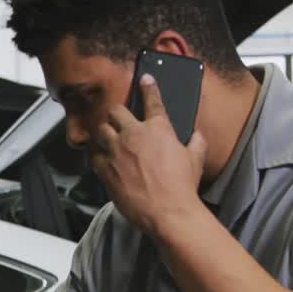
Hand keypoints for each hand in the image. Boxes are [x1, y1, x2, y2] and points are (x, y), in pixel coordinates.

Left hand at [93, 73, 207, 236]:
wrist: (167, 211)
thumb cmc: (181, 187)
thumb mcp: (196, 160)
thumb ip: (196, 142)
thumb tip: (197, 136)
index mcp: (158, 128)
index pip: (152, 99)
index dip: (148, 86)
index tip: (145, 79)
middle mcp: (134, 135)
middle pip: (116, 111)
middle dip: (117, 113)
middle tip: (120, 119)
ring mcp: (117, 152)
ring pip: (100, 131)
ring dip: (103, 133)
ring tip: (107, 138)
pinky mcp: (106, 170)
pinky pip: (94, 156)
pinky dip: (98, 156)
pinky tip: (102, 159)